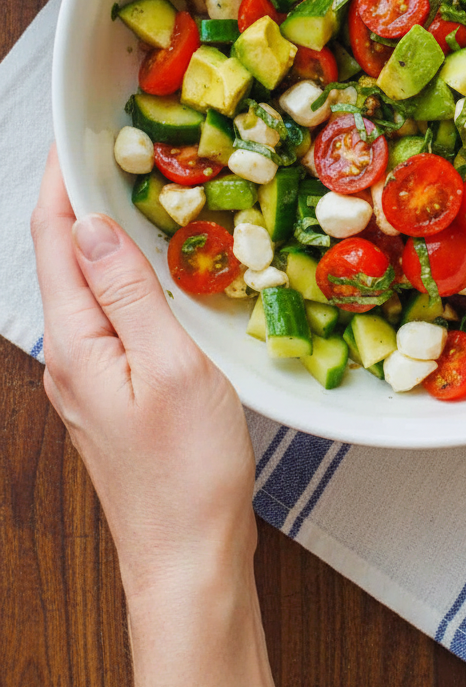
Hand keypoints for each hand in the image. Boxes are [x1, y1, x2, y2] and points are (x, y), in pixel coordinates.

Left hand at [31, 146, 256, 600]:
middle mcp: (71, 357)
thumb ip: (130, 292)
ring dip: (101, 237)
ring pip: (87, 287)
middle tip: (110, 148)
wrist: (188, 556)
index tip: (77, 130)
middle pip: (63, 259)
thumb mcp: (170, 368)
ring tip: (129, 193)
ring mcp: (89, 378)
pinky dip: (123, 277)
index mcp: (77, 343)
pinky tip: (150, 270)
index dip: (62, 181)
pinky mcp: (113, 393)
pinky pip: (108, 316)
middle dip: (78, 199)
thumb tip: (93, 225)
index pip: (56, 241)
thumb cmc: (187, 471)